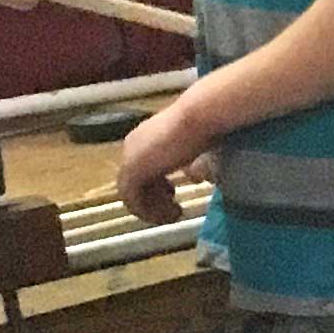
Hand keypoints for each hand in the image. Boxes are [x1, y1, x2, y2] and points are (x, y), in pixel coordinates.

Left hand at [113, 91, 209, 223]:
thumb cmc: (203, 124)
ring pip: (131, 193)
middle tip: (174, 208)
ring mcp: (130, 158)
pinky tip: (167, 216)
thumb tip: (195, 177)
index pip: (142, 167)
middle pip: (135, 181)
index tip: (174, 192)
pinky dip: (147, 211)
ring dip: (151, 208)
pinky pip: (132, 200)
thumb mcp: (197, 147)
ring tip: (173, 215)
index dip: (157, 184)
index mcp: (145, 138)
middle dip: (153, 198)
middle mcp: (132, 147)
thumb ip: (191, 163)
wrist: (198, 116)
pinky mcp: (133, 170)